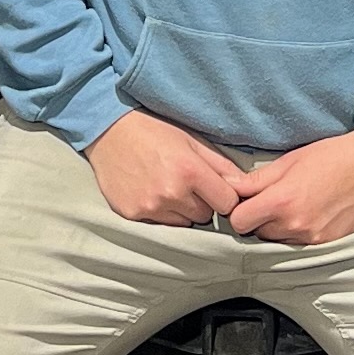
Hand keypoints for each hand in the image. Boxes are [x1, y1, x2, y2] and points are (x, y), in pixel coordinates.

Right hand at [88, 110, 243, 227]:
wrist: (108, 130)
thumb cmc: (153, 130)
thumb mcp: (192, 140)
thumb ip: (221, 165)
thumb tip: (245, 186)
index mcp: (190, 171)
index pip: (227, 203)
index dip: (224, 196)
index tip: (216, 188)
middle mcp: (171, 193)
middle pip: (205, 215)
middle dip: (201, 203)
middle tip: (186, 183)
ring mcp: (150, 207)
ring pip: (183, 223)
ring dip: (181, 210)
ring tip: (167, 186)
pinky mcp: (133, 215)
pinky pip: (160, 224)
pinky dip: (160, 213)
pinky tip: (150, 192)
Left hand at [222, 131, 353, 246]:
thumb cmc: (331, 156)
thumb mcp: (289, 161)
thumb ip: (257, 179)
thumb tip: (229, 187)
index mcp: (282, 201)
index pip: (239, 222)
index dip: (238, 211)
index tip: (245, 202)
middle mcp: (295, 225)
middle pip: (257, 234)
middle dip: (258, 220)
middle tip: (271, 201)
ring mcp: (312, 238)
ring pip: (277, 242)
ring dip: (277, 229)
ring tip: (292, 207)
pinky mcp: (327, 244)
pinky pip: (298, 246)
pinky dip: (296, 234)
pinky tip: (308, 215)